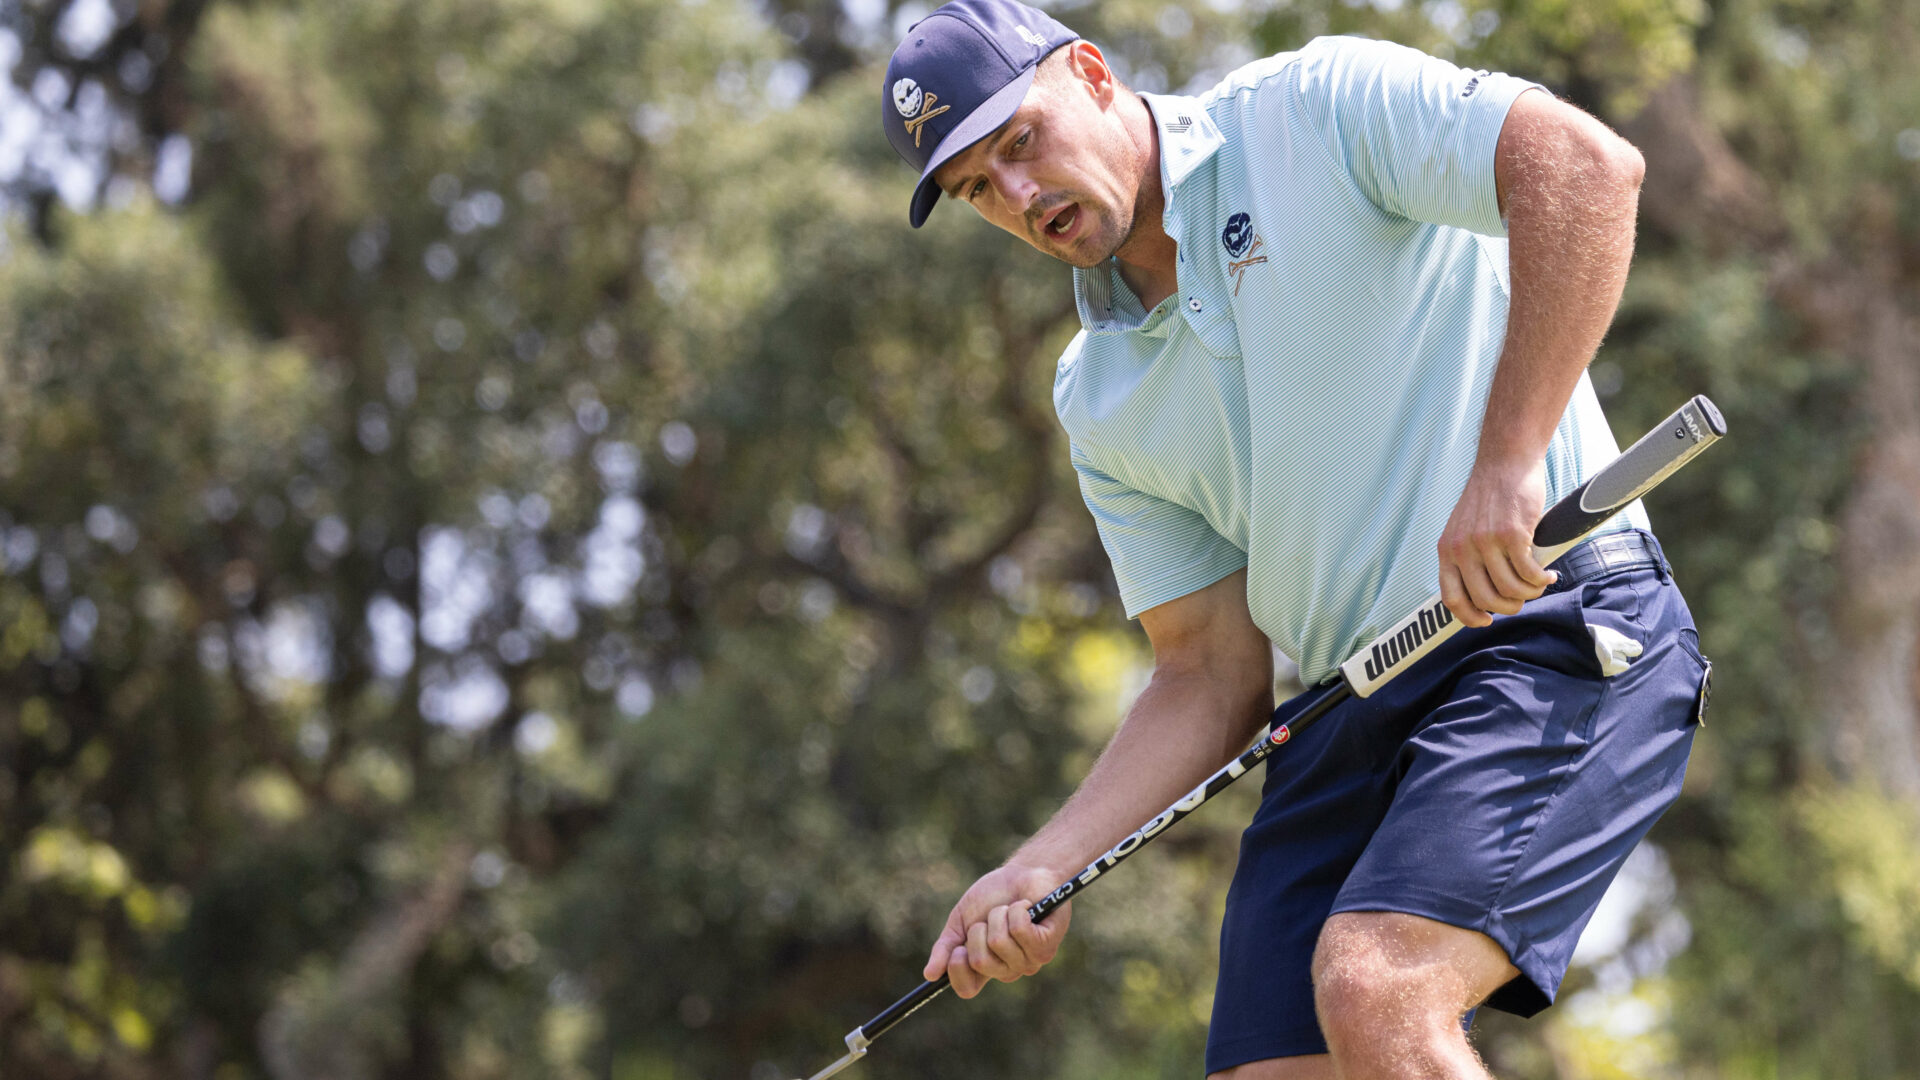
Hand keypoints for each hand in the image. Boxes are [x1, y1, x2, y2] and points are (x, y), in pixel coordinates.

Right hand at [924, 862, 1072, 998]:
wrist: (1022, 874)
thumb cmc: (991, 898)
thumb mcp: (961, 921)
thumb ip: (945, 947)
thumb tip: (929, 974)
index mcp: (984, 968)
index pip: (967, 989)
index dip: (957, 969)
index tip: (958, 947)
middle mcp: (1006, 970)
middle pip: (980, 961)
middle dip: (979, 930)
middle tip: (990, 919)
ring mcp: (1028, 961)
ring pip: (999, 942)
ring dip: (999, 915)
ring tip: (1009, 909)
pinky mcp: (1046, 946)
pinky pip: (1019, 930)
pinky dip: (1016, 910)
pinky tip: (1026, 907)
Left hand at [1437, 457, 1556, 627]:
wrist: (1505, 462)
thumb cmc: (1490, 498)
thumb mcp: (1464, 529)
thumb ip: (1468, 559)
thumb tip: (1484, 596)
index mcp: (1447, 550)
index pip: (1451, 598)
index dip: (1470, 617)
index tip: (1486, 621)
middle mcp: (1463, 549)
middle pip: (1487, 599)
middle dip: (1510, 606)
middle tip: (1524, 597)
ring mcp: (1487, 542)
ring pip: (1511, 589)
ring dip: (1530, 592)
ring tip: (1539, 583)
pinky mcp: (1512, 534)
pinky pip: (1529, 573)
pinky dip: (1542, 579)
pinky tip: (1548, 573)